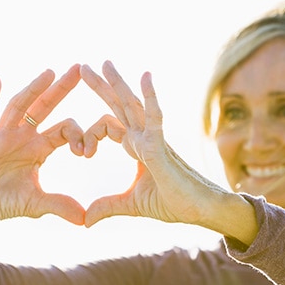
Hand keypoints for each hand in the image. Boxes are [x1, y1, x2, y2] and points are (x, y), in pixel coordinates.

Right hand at [0, 64, 86, 242]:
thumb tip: (85, 220)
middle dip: (62, 89)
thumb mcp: (34, 204)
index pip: (64, 131)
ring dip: (34, 89)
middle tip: (80, 67)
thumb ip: (58, 206)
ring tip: (49, 72)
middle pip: (46, 107)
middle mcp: (22, 136)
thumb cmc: (3, 200)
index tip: (85, 152)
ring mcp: (2, 135)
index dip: (77, 136)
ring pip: (20, 107)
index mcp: (39, 148)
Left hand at [81, 61, 229, 227]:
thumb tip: (85, 221)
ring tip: (105, 63)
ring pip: (133, 106)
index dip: (90, 135)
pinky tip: (146, 76)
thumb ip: (107, 207)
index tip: (82, 154)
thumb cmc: (175, 202)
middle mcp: (144, 137)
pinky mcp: (163, 147)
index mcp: (136, 147)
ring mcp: (154, 139)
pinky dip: (150, 97)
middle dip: (101, 86)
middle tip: (83, 67)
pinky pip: (155, 118)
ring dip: (118, 84)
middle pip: (118, 106)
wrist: (203, 211)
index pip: (108, 126)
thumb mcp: (132, 205)